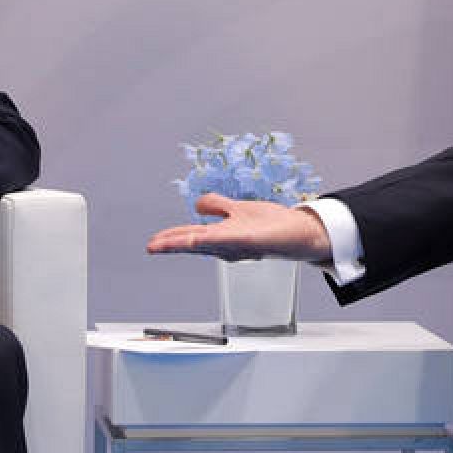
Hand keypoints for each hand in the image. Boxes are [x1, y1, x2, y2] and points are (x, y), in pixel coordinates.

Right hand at [146, 193, 332, 262]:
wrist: (300, 232)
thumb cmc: (272, 224)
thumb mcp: (238, 209)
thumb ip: (218, 206)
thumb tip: (197, 205)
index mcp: (222, 236)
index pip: (191, 237)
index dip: (170, 240)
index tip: (152, 245)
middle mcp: (228, 243)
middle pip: (194, 242)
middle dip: (172, 244)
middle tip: (151, 247)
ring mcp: (239, 243)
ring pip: (207, 242)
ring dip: (185, 243)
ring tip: (164, 245)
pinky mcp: (253, 239)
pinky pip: (228, 239)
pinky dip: (212, 240)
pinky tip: (199, 238)